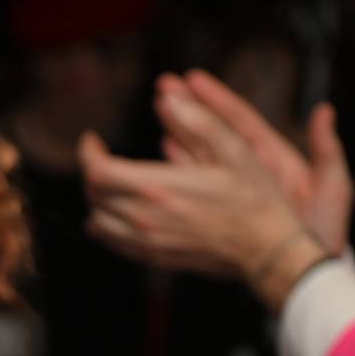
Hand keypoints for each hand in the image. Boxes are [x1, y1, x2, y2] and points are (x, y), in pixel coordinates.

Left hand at [80, 83, 330, 309]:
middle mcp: (146, 217)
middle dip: (92, 172)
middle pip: (94, 195)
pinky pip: (113, 243)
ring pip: (97, 221)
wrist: (266, 246)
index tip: (93, 140)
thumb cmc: (254, 196)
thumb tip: (168, 98)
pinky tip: (120, 211)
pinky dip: (106, 225)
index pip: (99, 171)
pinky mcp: (153, 257)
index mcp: (160, 187)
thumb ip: (201, 122)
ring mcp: (148, 241)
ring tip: (111, 183)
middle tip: (104, 157)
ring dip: (97, 200)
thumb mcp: (237, 150)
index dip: (88, 153)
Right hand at [166, 69, 352, 254]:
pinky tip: (161, 153)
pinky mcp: (217, 210)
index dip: (217, 99)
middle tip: (164, 85)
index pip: (239, 120)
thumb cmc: (323, 230)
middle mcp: (248, 170)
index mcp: (272, 158)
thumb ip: (326, 150)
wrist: (309, 268)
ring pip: (197, 155)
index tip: (194, 78)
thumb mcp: (332, 188)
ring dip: (177, 131)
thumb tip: (324, 111)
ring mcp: (230, 189)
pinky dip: (175, 168)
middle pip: (212, 132)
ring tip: (158, 109)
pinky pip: (192, 186)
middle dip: (188, 107)